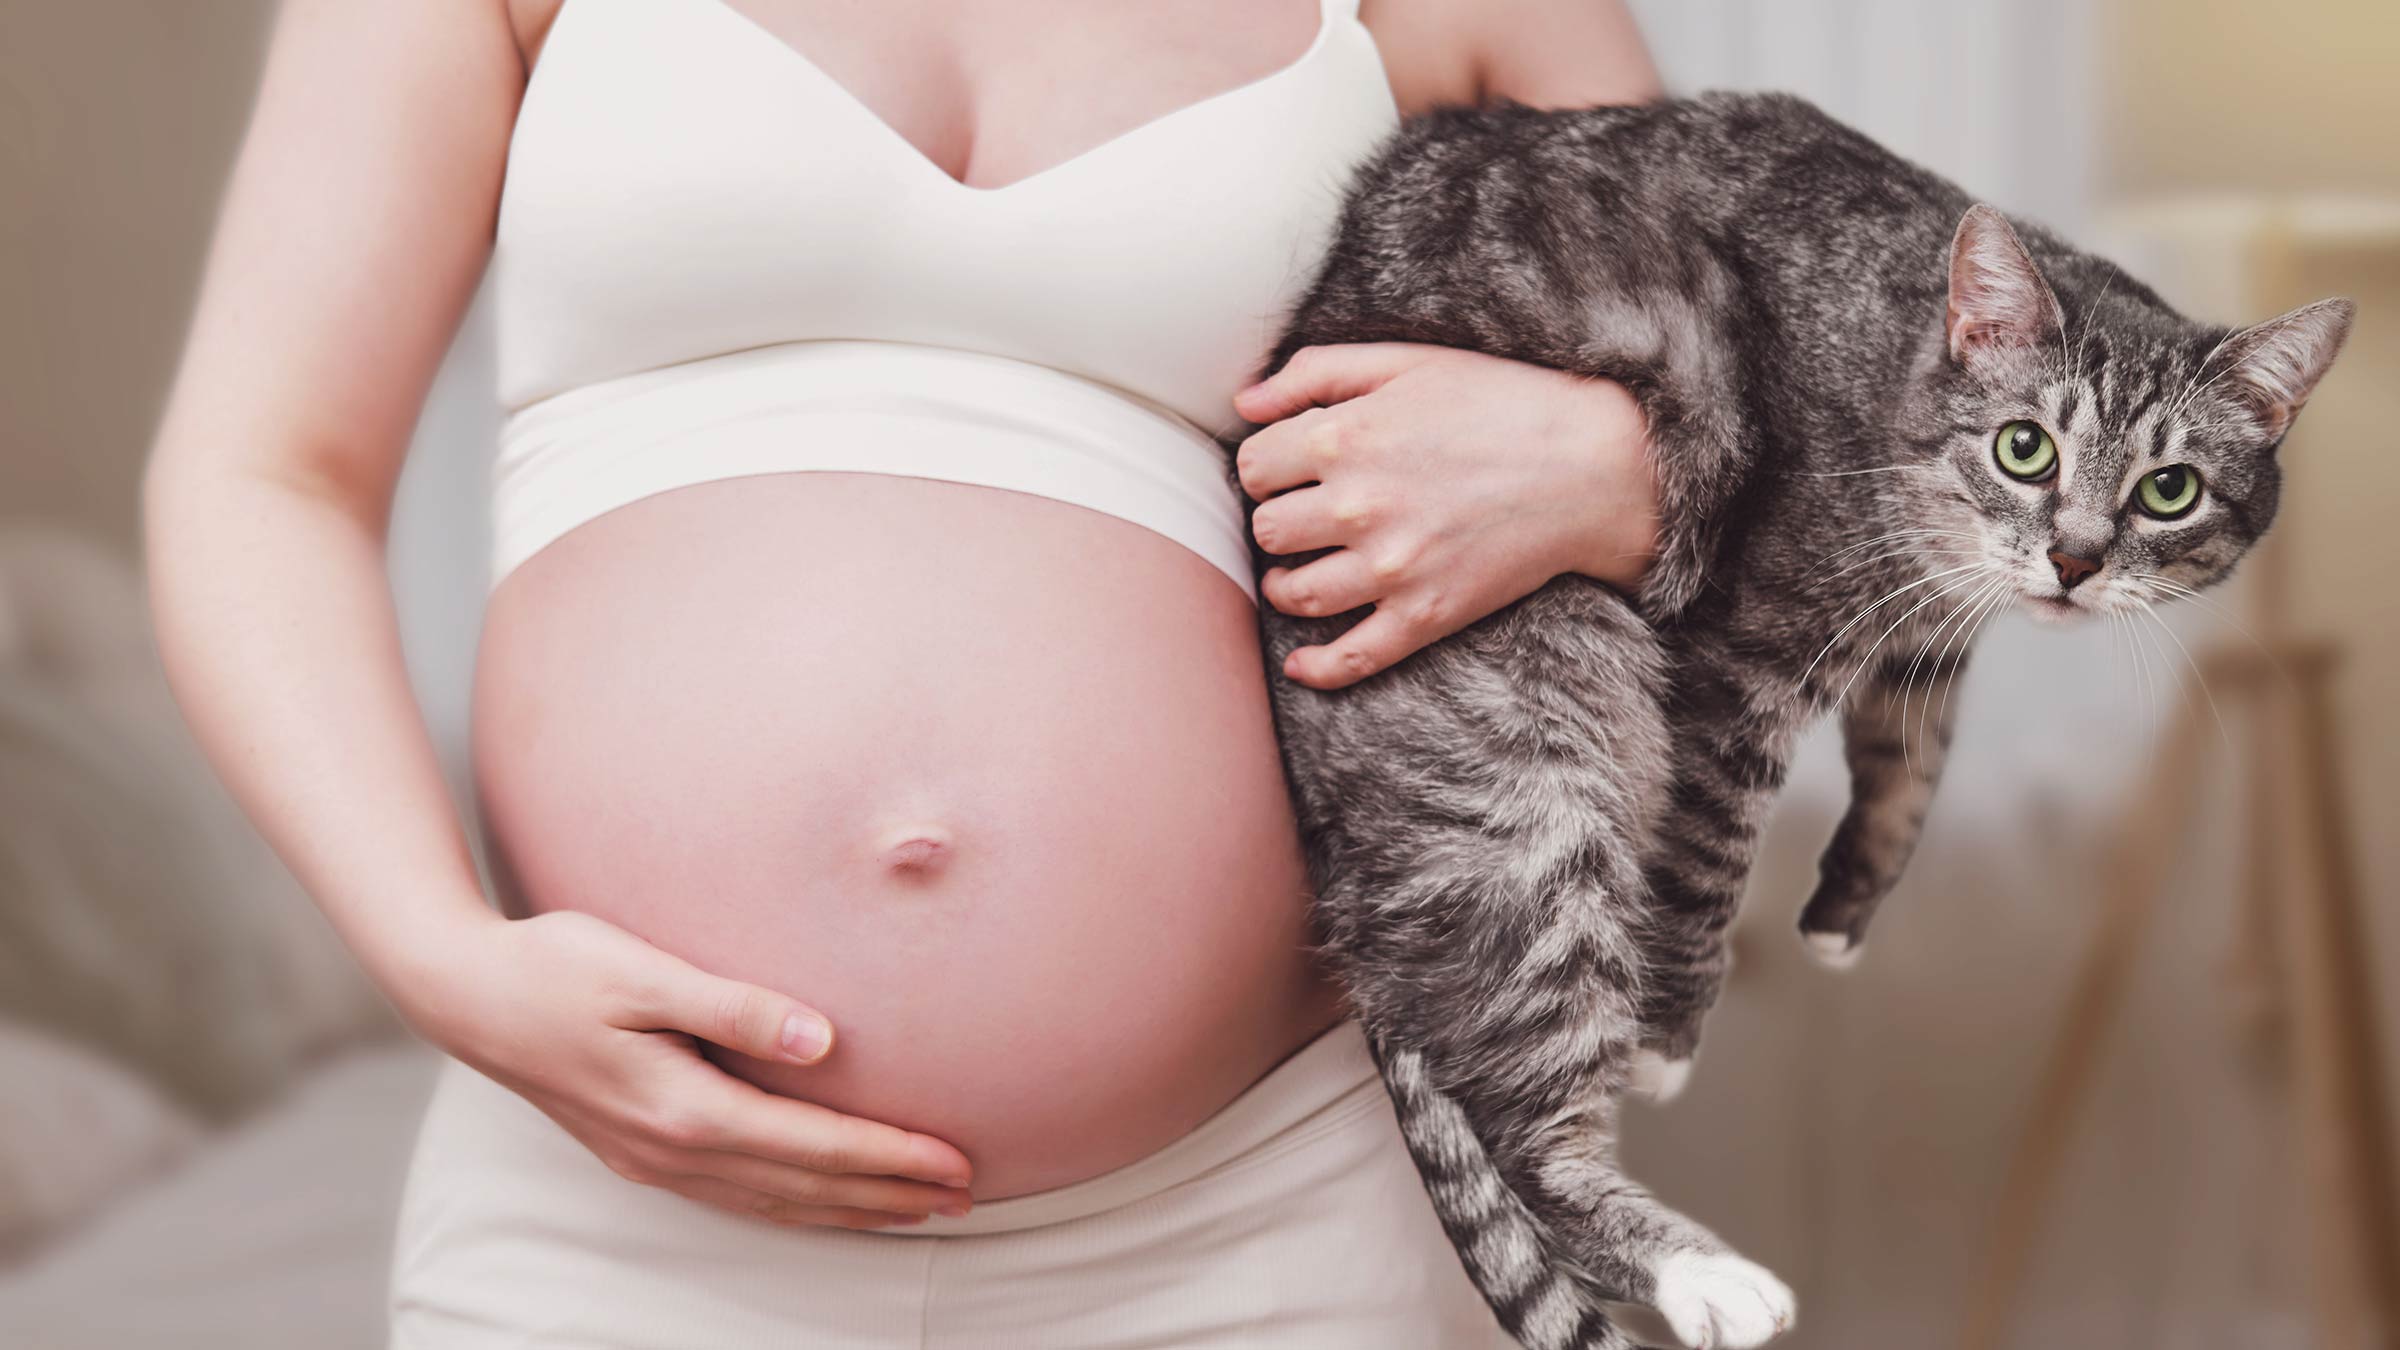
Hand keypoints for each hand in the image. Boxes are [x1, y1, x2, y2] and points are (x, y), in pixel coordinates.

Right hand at [397, 908, 975, 1229]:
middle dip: (890, 1192)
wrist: (465, 995)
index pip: (813, 1144)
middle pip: (805, 1185)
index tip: (956, 1158)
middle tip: (967, 1192)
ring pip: (774, 1202)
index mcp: (683, 1108)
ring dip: (850, 1208)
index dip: (889, 1156)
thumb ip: (734, 1006)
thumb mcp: (643, 971)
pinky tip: (824, 1201)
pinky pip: (738, 1197)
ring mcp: (653, 1160)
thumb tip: (821, 1039)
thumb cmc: (555, 964)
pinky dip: (795, 1206)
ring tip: (918, 1207)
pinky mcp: (640, 1153)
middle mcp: (672, 1150)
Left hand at [1233, 343, 1658, 689]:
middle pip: (1267, 530)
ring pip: (1295, 594)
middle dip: (1275, 522)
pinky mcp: (1425, 615)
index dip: (1265, 469)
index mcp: (1346, 437)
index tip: (1286, 473)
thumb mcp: (1408, 362)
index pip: (1254, 468)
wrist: (1592, 466)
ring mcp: (1390, 567)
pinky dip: (1316, 667)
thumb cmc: (1501, 403)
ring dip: (1285, 586)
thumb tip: (1245, 403)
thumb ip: (1317, 371)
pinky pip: (1351, 657)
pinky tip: (1301, 663)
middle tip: (1299, 519)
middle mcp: (1357, 505)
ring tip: (1297, 575)